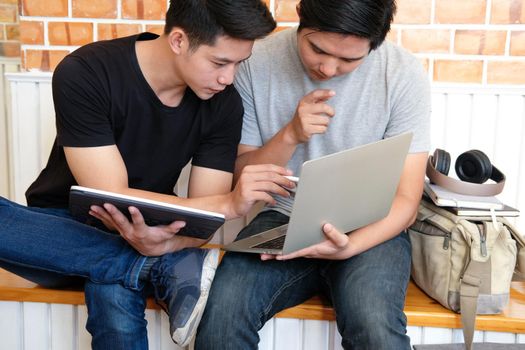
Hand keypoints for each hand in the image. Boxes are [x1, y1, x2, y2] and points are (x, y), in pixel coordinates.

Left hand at [89, 204, 205, 255]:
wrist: (150, 250)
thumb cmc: (159, 239)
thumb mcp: (167, 234)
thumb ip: (173, 228)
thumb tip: (182, 222)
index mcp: (142, 232)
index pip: (139, 223)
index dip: (136, 215)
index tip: (133, 207)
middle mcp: (130, 233)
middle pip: (121, 222)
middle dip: (113, 213)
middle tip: (107, 204)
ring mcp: (123, 232)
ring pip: (111, 222)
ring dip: (102, 214)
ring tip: (93, 206)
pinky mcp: (119, 230)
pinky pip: (107, 223)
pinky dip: (100, 216)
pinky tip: (92, 210)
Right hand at [228, 164, 295, 217]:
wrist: (231, 205)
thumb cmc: (245, 194)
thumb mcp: (255, 183)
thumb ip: (266, 179)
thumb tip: (284, 178)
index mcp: (249, 169)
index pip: (269, 167)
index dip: (281, 170)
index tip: (290, 174)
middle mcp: (247, 175)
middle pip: (270, 175)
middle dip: (284, 180)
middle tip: (291, 185)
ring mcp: (246, 184)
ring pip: (269, 185)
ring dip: (280, 190)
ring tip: (286, 194)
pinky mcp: (247, 194)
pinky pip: (264, 196)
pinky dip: (272, 199)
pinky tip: (274, 202)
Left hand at [260, 223, 352, 260]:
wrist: (343, 250)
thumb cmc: (341, 245)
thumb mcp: (342, 240)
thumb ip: (335, 234)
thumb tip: (326, 226)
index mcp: (314, 249)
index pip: (298, 252)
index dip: (288, 254)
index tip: (278, 256)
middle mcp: (307, 251)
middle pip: (289, 254)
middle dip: (276, 255)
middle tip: (262, 257)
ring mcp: (305, 250)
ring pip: (289, 252)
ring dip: (276, 253)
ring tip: (263, 254)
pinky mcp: (305, 247)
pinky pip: (292, 249)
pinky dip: (283, 249)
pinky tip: (274, 248)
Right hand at [285, 89, 335, 144]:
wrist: (293, 131)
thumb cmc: (304, 116)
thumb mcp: (309, 106)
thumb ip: (319, 99)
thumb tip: (331, 94)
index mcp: (303, 102)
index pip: (315, 94)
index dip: (325, 92)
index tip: (333, 93)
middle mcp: (303, 110)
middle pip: (323, 107)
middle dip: (331, 111)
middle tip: (331, 114)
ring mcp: (304, 120)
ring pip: (325, 120)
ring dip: (326, 123)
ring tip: (319, 123)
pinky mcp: (307, 130)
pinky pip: (323, 129)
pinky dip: (323, 129)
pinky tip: (317, 129)